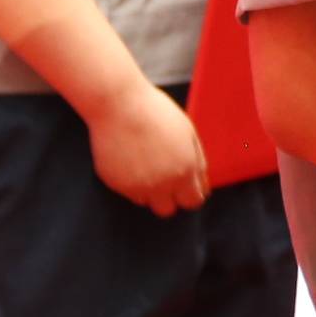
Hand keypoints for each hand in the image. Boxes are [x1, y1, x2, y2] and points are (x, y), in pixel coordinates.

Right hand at [86, 80, 209, 216]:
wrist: (120, 107)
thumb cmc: (156, 113)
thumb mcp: (188, 133)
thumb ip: (197, 160)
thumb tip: (201, 181)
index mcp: (184, 170)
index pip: (193, 201)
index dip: (192, 195)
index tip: (188, 188)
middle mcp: (161, 184)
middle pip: (168, 209)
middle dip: (171, 199)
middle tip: (168, 181)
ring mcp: (136, 186)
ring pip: (147, 203)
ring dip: (150, 192)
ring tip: (148, 167)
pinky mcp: (115, 184)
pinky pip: (128, 193)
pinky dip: (132, 184)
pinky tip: (133, 163)